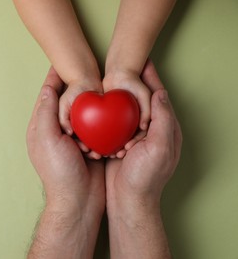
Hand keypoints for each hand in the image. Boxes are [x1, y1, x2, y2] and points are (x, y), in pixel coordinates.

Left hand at [26, 67, 104, 257]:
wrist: (77, 201)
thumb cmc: (58, 171)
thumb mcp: (47, 139)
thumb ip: (46, 113)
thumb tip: (48, 89)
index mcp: (42, 127)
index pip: (48, 96)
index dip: (55, 78)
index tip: (63, 62)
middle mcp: (57, 131)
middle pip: (66, 101)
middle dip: (75, 86)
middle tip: (88, 70)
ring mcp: (74, 139)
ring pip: (83, 112)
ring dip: (90, 102)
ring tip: (100, 85)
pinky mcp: (89, 146)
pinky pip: (96, 126)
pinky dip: (101, 119)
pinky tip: (109, 110)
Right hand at [105, 60, 181, 258]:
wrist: (129, 201)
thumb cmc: (146, 177)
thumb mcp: (160, 148)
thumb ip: (163, 120)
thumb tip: (160, 93)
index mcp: (163, 128)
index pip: (158, 96)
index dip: (151, 78)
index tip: (143, 60)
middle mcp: (149, 131)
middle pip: (141, 100)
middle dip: (134, 82)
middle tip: (122, 65)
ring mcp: (133, 137)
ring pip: (125, 110)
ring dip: (118, 96)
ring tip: (108, 80)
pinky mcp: (119, 144)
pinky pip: (113, 124)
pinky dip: (106, 113)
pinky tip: (97, 105)